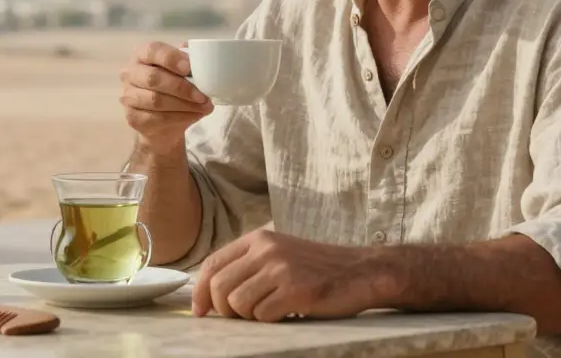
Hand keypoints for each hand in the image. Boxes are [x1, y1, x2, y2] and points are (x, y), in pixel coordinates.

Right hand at [119, 40, 212, 154]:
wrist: (162, 120)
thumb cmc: (173, 86)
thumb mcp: (181, 70)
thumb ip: (188, 60)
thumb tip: (195, 56)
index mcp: (142, 54)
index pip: (152, 50)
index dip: (171, 58)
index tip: (189, 68)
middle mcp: (130, 73)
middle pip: (153, 78)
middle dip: (181, 87)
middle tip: (202, 95)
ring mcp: (128, 96)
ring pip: (156, 100)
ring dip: (184, 104)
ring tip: (203, 106)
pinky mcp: (133, 117)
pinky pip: (157, 118)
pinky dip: (180, 117)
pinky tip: (194, 115)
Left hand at [192, 229, 381, 321]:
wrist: (361, 271)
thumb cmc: (318, 269)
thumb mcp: (280, 254)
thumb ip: (249, 265)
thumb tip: (211, 291)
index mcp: (258, 239)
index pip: (212, 264)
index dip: (199, 291)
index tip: (201, 311)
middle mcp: (266, 250)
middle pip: (219, 287)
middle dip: (224, 310)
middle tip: (241, 317)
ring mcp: (281, 269)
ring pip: (237, 304)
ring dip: (249, 317)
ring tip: (269, 311)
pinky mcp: (296, 290)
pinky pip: (262, 315)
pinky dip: (270, 320)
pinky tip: (286, 312)